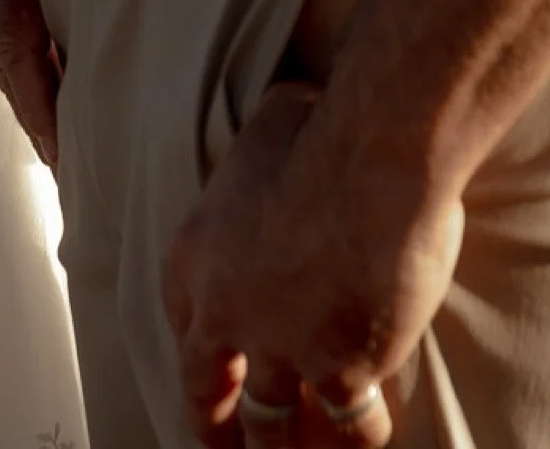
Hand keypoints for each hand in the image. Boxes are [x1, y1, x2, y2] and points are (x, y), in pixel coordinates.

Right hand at [0, 0, 63, 165]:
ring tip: (69, 162)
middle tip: (72, 181)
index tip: (64, 163)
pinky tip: (65, 106)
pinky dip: (38, 71)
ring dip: (37, 101)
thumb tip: (123, 39)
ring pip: (9, 50)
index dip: (40, 110)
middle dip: (38, 122)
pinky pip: (15, 31)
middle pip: (8, 60)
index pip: (17, 48)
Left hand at [164, 82, 462, 447]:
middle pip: (207, 388)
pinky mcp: (341, 374)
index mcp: (197, 255)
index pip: (179, 317)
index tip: (206, 365)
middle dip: (215, 424)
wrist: (370, 164)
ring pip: (272, 424)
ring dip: (282, 445)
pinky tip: (369, 438)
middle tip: (221, 446)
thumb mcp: (269, 131)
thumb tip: (290, 139)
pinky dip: (359, 437)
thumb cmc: (319, 132)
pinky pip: (350, 427)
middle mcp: (227, 313)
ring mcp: (282, 351)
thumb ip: (267, 158)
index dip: (196, 344)